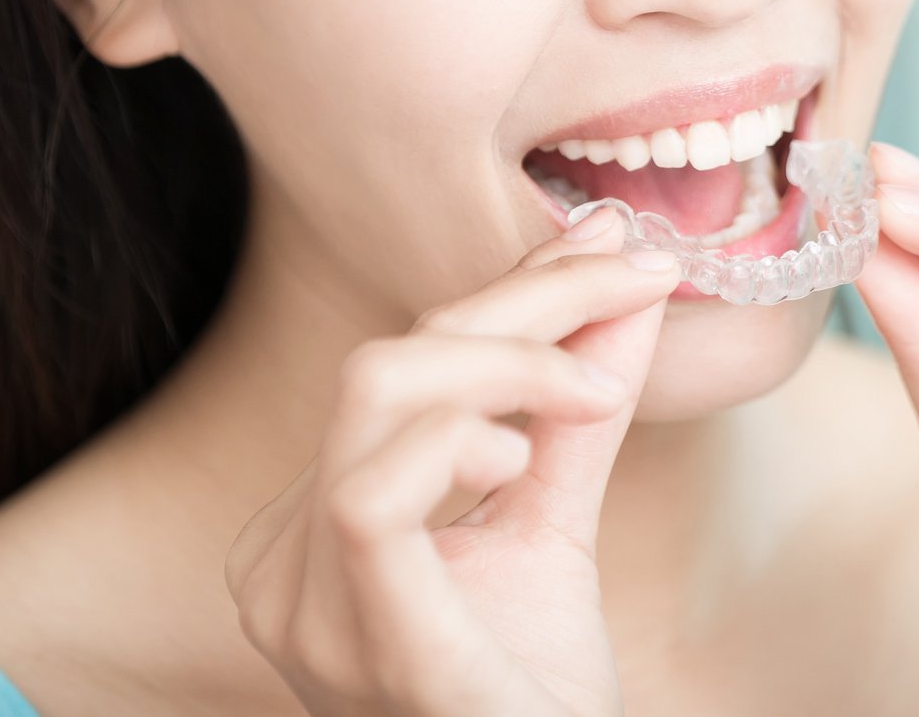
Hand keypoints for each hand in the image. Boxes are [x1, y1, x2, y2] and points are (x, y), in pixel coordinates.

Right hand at [224, 206, 680, 715]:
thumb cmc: (533, 694)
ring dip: (503, 360)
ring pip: (374, 397)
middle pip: (386, 361)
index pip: (402, 364)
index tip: (616, 246)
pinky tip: (519, 457)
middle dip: (517, 301)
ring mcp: (304, 606)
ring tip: (591, 391)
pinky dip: (457, 440)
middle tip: (632, 279)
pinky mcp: (358, 638)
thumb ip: (577, 410)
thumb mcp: (555, 523)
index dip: (512, 290)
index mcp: (316, 525)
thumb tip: (626, 280)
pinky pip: (372, 496)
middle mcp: (286, 560)